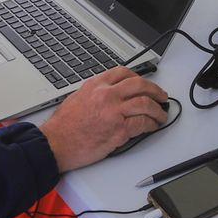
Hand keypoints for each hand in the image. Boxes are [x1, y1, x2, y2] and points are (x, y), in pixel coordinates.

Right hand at [42, 67, 169, 170]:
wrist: (55, 144)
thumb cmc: (63, 126)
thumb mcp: (77, 97)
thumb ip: (95, 92)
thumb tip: (111, 93)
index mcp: (96, 85)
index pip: (123, 73)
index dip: (139, 78)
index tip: (144, 84)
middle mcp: (107, 95)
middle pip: (140, 85)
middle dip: (155, 90)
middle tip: (162, 96)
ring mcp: (114, 112)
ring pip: (145, 103)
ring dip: (158, 109)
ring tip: (161, 114)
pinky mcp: (119, 130)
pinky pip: (142, 123)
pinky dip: (151, 124)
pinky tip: (153, 126)